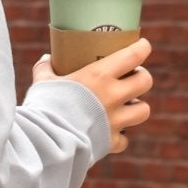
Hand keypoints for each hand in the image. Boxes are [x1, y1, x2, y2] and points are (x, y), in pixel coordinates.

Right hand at [32, 34, 152, 155]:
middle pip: (145, 81)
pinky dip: (119, 138)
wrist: (45, 141)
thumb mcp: (42, 82)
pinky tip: (110, 135)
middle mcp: (113, 96)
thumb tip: (46, 59)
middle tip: (133, 77)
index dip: (142, 48)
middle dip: (142, 77)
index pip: (134, 55)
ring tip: (128, 106)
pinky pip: (124, 140)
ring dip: (138, 107)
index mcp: (99, 76)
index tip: (142, 46)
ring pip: (143, 110)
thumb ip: (45, 68)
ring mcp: (115, 120)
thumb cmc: (44, 107)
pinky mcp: (110, 142)